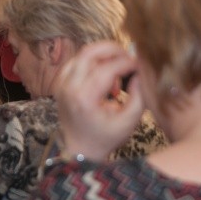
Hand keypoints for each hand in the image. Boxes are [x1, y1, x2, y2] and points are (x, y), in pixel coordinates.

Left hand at [54, 41, 142, 160]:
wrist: (78, 149)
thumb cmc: (105, 138)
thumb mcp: (128, 122)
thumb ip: (139, 96)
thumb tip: (140, 73)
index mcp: (85, 98)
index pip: (107, 68)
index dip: (127, 62)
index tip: (139, 65)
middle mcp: (69, 87)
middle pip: (90, 52)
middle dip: (114, 50)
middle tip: (129, 60)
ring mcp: (61, 82)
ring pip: (84, 53)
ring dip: (104, 56)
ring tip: (117, 72)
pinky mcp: (60, 81)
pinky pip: (78, 60)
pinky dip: (93, 62)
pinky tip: (104, 76)